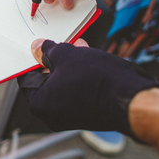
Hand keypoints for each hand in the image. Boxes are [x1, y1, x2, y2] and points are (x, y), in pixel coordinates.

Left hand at [17, 39, 158, 136]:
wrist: (131, 99)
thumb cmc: (97, 79)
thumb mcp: (66, 55)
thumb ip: (48, 51)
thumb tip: (36, 48)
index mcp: (40, 103)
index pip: (27, 78)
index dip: (32, 59)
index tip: (38, 46)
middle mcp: (52, 114)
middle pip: (46, 80)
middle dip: (54, 59)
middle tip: (60, 42)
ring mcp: (71, 116)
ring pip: (64, 84)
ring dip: (70, 64)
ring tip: (78, 45)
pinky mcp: (88, 113)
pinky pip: (78, 91)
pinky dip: (81, 75)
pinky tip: (89, 57)